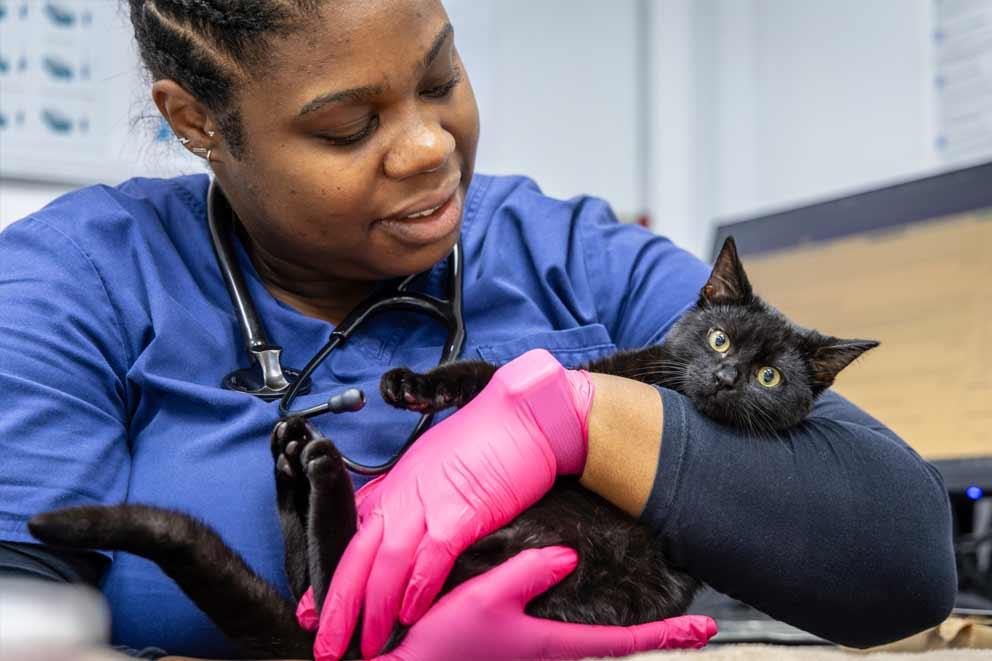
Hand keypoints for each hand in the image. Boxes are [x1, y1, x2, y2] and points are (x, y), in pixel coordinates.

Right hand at [297, 546, 715, 660]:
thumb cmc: (443, 642)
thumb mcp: (486, 598)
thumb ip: (528, 573)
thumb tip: (571, 557)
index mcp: (551, 643)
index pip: (622, 640)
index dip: (665, 634)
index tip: (705, 629)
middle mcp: (549, 652)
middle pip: (615, 644)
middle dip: (657, 636)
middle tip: (695, 628)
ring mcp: (533, 652)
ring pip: (593, 641)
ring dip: (629, 634)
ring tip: (660, 621)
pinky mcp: (515, 647)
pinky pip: (569, 635)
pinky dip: (596, 629)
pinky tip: (582, 607)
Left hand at [314, 349, 595, 658]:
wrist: (523, 415)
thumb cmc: (485, 440)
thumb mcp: (432, 467)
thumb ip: (407, 497)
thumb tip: (389, 522)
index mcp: (395, 489)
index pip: (349, 540)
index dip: (329, 580)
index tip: (310, 614)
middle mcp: (403, 498)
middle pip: (356, 558)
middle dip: (338, 608)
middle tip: (327, 646)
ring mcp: (430, 504)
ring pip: (387, 563)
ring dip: (376, 609)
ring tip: (370, 645)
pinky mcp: (463, 512)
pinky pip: (432, 555)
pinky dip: (419, 586)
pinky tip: (412, 613)